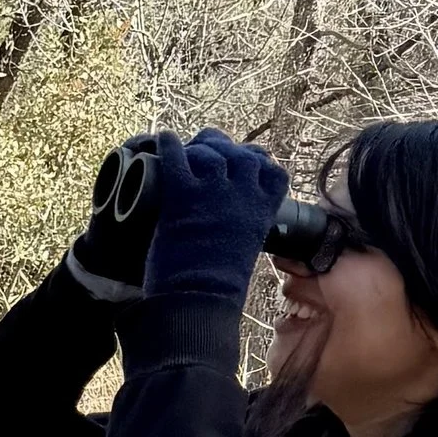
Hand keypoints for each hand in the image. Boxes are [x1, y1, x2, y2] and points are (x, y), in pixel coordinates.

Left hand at [141, 128, 287, 304]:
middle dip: (227, 148)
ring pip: (210, 153)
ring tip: (188, 149)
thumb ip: (243, 231)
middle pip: (241, 155)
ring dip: (198, 148)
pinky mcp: (183, 194)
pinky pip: (177, 157)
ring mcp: (213, 192)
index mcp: (262, 212)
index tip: (248, 160)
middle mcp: (242, 196)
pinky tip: (164, 138)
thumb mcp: (244, 252)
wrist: (198, 297)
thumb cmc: (219, 286)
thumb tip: (233, 228)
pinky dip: (169, 145)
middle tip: (210, 147)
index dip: (259, 162)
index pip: (273, 172)